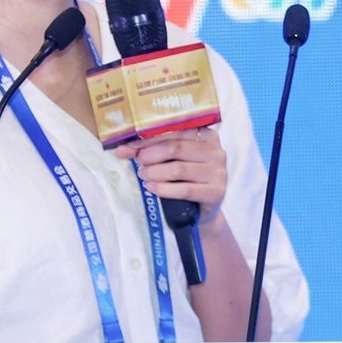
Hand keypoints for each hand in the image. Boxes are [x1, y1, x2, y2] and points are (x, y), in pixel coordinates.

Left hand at [112, 126, 226, 224]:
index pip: (174, 132)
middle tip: (137, 162)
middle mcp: (216, 151)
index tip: (127, 147)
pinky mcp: (216, 193)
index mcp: (206, 135)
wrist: (201, 210)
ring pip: (179, 169)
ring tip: (143, 175)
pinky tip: (152, 188)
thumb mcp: (173, 160)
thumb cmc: (186, 179)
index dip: (148, 139)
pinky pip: (185, 189)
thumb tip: (123, 149)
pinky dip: (165, 189)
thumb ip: (154, 150)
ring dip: (155, 172)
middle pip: (176, 148)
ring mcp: (218, 172)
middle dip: (151, 155)